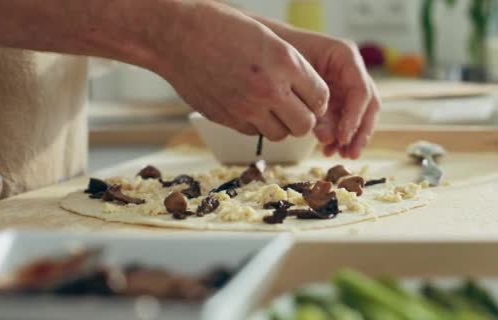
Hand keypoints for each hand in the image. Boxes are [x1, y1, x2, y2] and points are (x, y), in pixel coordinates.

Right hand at [151, 1, 329, 140]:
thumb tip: (309, 94)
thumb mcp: (266, 37)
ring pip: (281, 134)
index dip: (318, 99)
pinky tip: (249, 107)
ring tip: (271, 107)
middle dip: (303, 117)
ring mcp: (246, 107)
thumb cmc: (220, 27)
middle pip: (305, 124)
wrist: (176, 35)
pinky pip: (254, 134)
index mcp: (285, 62)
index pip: (321, 97)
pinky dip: (257, 125)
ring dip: (280, 124)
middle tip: (295, 106)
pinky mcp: (228, 119)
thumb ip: (291, 66)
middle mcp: (269, 88)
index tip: (310, 96)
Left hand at [250, 20, 380, 158]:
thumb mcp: (295, 75)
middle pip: (369, 105)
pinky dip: (339, 136)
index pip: (361, 90)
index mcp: (345, 56)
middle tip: (350, 153)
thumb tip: (328, 137)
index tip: (344, 137)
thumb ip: (313, 105)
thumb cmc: (279, 53)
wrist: (265, 49)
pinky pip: (344, 120)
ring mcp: (345, 86)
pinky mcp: (336, 99)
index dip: (355, 117)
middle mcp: (351, 71)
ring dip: (352, 138)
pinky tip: (328, 149)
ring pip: (360, 116)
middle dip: (360, 132)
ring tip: (338, 154)